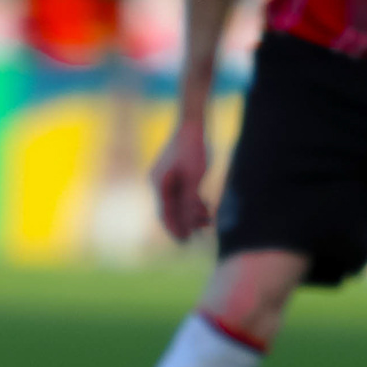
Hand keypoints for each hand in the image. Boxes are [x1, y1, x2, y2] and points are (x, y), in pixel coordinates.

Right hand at [149, 106, 213, 243]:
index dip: (176, 229)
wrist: (192, 124)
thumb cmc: (194, 149)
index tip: (185, 242)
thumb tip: (189, 224)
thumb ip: (191, 201)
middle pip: (170, 209)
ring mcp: (166, 176)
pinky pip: (181, 191)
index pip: (166, 214)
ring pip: (177, 201)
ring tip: (207, 220)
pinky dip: (191, 200)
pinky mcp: (174, 171)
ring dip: (191, 212)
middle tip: (198, 235)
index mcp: (160, 184)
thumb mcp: (195, 178)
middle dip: (185, 222)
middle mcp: (159, 182)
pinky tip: (205, 205)